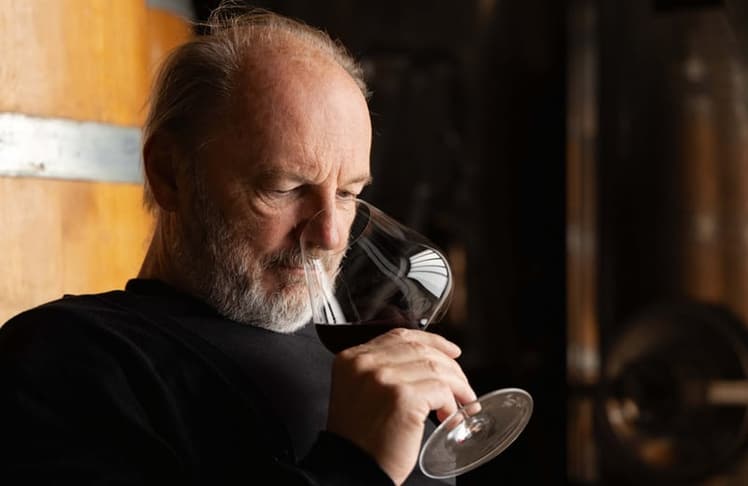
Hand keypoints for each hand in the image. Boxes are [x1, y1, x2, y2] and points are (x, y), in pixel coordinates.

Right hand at [326, 328, 476, 484]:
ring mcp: (384, 378)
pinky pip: (442, 390)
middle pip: (420, 349)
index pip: (399, 336)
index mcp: (352, 358)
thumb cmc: (359, 440)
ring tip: (463, 403)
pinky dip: (452, 404)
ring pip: (436, 368)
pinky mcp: (403, 397)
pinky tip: (450, 417)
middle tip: (462, 385)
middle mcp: (365, 363)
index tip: (451, 351)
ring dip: (457, 386)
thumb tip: (427, 362)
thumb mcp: (360, 392)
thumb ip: (382, 371)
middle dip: (449, 366)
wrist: (350, 470)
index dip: (431, 341)